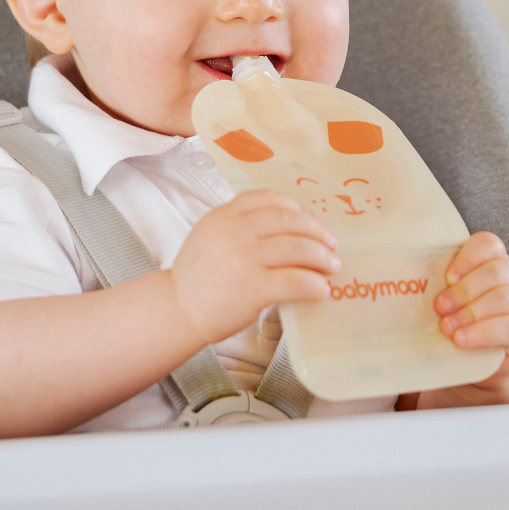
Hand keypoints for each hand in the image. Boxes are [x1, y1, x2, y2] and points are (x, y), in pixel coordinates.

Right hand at [171, 189, 339, 343]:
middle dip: (315, 232)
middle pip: (288, 221)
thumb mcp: (209, 236)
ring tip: (331, 266)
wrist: (176, 310)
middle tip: (330, 244)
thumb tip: (286, 228)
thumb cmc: (196, 279)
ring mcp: (243, 258)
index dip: (294, 207)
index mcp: (223, 215)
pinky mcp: (253, 287)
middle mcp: (234, 231)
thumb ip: (238, 227)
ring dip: (321, 257)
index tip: (310, 219)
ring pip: (296, 248)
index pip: (266, 199)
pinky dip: (314, 284)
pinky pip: (294, 280)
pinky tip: (322, 290)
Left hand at [433, 231, 508, 399]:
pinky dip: (482, 333)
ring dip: (471, 312)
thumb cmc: (464, 319)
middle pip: (496, 272)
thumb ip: (443, 286)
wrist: (485, 358)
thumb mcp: (455, 298)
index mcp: (495, 261)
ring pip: (504, 298)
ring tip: (447, 327)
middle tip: (439, 307)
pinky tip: (461, 340)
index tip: (447, 278)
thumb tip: (407, 281)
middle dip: (464, 290)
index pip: (489, 244)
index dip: (467, 258)